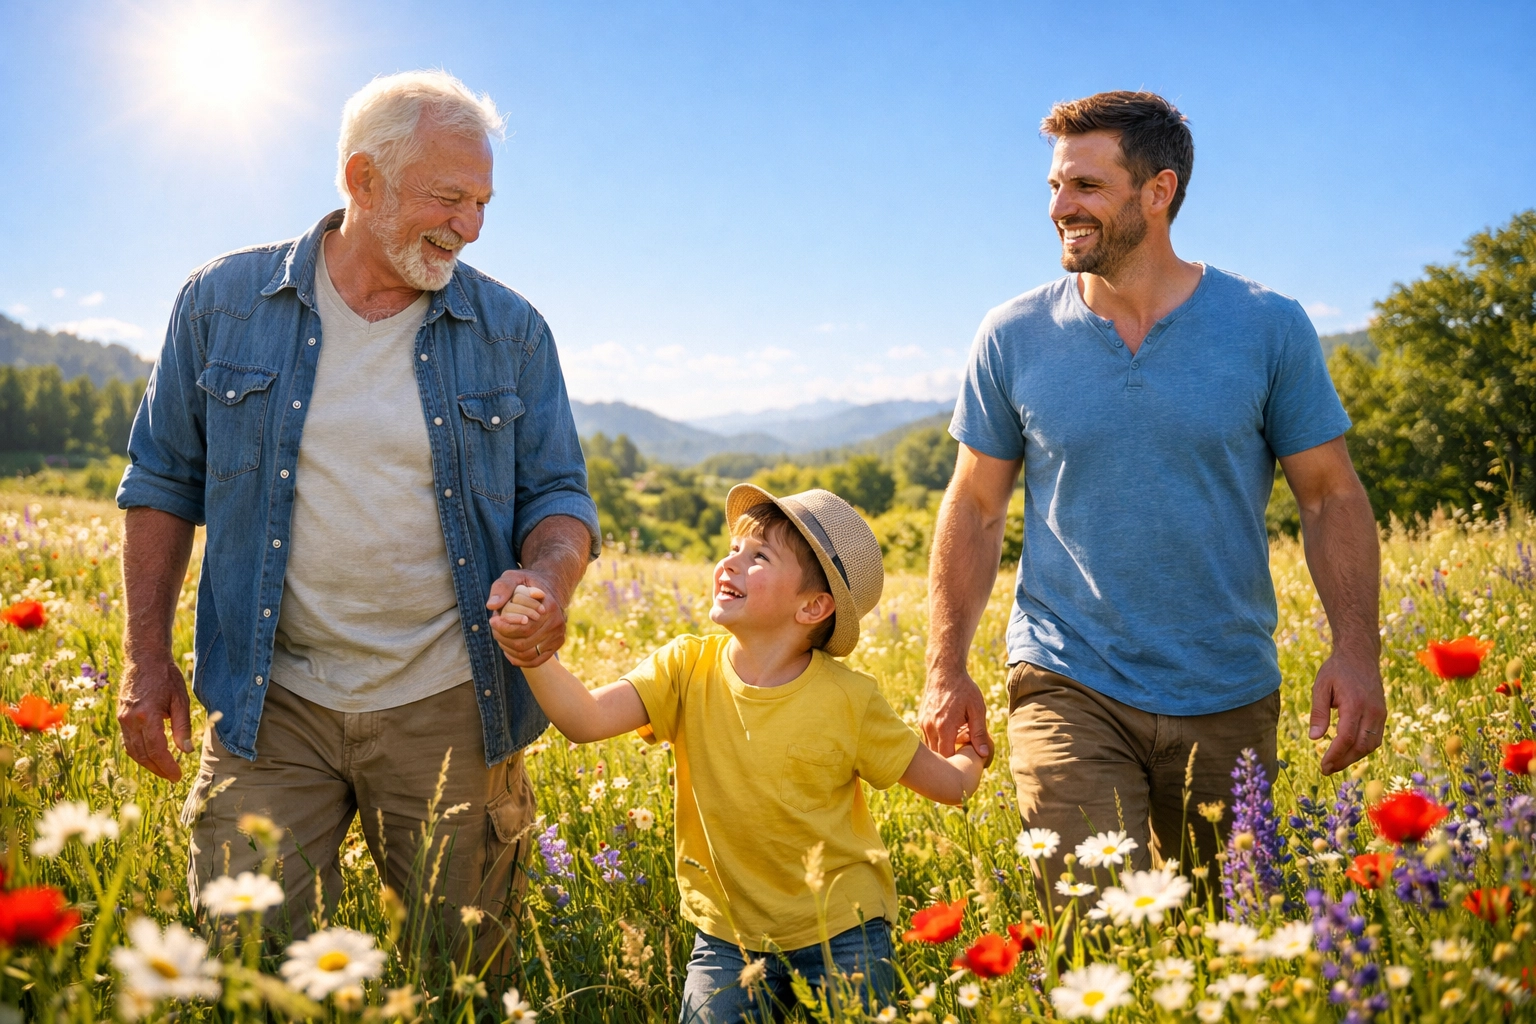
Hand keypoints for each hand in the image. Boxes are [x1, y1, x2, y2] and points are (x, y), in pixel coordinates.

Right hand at [117, 651, 192, 781]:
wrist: (144, 659)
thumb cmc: (166, 677)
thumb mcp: (180, 699)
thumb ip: (182, 726)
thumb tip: (186, 751)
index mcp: (147, 715)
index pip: (156, 750)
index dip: (167, 766)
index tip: (178, 775)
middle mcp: (130, 720)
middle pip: (143, 754)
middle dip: (158, 769)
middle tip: (173, 777)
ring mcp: (122, 719)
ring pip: (133, 750)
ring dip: (147, 763)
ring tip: (163, 770)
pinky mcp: (120, 717)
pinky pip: (128, 741)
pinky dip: (139, 752)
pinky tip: (151, 756)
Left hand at [487, 570, 566, 666]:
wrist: (550, 588)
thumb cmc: (528, 583)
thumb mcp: (513, 577)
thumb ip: (502, 588)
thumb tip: (492, 606)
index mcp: (549, 607)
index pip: (524, 628)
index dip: (504, 628)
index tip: (493, 620)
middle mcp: (557, 624)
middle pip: (523, 644)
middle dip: (503, 638)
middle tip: (494, 627)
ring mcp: (558, 636)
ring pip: (527, 654)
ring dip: (508, 649)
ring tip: (500, 636)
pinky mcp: (556, 645)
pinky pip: (535, 661)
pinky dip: (518, 660)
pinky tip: (508, 650)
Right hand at [919, 665, 992, 763]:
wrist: (945, 671)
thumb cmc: (964, 689)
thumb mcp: (977, 709)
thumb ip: (979, 733)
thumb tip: (983, 753)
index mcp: (945, 727)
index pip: (947, 757)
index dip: (955, 766)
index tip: (965, 766)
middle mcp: (930, 727)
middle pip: (937, 756)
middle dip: (949, 761)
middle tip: (963, 760)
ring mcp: (924, 723)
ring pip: (931, 748)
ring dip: (943, 750)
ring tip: (958, 743)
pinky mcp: (922, 719)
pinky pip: (928, 738)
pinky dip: (938, 741)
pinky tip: (951, 734)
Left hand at [1309, 650, 1385, 774]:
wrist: (1360, 655)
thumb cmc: (1336, 670)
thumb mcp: (1320, 686)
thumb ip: (1319, 713)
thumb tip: (1315, 738)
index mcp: (1355, 703)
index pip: (1347, 738)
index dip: (1335, 755)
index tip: (1323, 766)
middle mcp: (1372, 711)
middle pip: (1361, 746)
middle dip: (1344, 761)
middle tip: (1326, 769)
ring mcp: (1380, 713)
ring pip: (1371, 745)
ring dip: (1354, 758)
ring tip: (1335, 763)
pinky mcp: (1383, 713)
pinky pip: (1376, 738)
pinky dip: (1363, 749)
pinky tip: (1348, 752)